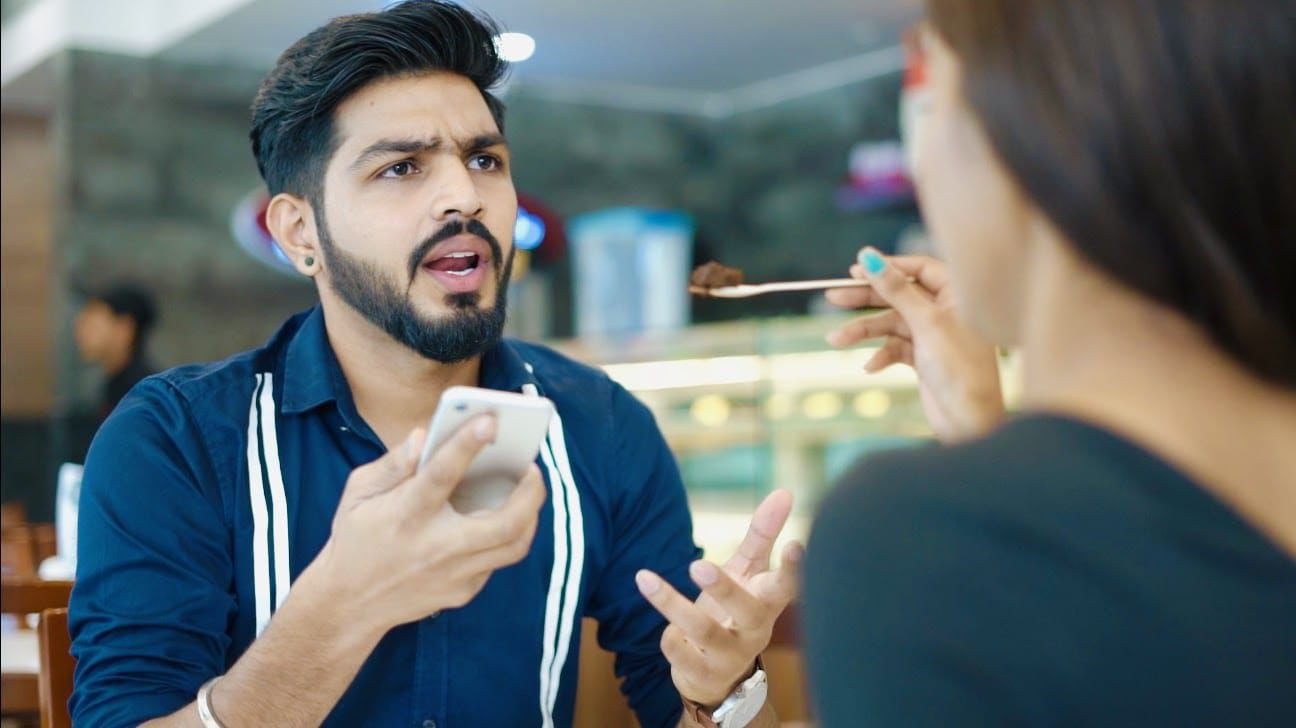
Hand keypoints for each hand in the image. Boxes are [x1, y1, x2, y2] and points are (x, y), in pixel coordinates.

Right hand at [317, 416, 546, 632]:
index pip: (441, 474)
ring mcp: (454, 573)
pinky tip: (503, 517)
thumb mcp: (359, 493)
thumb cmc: (356, 538)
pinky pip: (497, 560)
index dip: (466, 444)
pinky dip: (506, 535)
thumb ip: (394, 463)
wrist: (349, 605)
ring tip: (528, 490)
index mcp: (406, 515)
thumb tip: (425, 436)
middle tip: (533, 467)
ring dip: (530, 514)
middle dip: (531, 491)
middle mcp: (436, 546)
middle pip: (505, 522)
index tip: (490, 420)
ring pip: (514, 544)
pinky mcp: (463, 591)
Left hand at [635, 490, 800, 706]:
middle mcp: (753, 630)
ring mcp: (729, 655)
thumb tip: (784, 491)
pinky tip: (664, 629)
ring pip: (705, 632)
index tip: (796, 544)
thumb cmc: (736, 610)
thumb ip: (763, 534)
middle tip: (698, 565)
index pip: (787, 585)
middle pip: (747, 611)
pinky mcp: (703, 673)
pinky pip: (683, 657)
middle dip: (724, 589)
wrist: (719, 675)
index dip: (794, 568)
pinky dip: (671, 640)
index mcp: (767, 601)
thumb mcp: (748, 572)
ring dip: (674, 606)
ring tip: (646, 579)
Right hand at [826, 248, 1004, 441]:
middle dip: (865, 299)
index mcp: (956, 295)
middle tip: (833, 297)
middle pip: (898, 295)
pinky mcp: (924, 358)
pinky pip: (895, 349)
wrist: (969, 421)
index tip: (855, 270)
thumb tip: (869, 256)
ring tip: (836, 340)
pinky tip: (870, 368)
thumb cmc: (959, 367)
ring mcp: (933, 336)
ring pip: (891, 325)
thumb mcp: (925, 322)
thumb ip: (896, 288)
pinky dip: (881, 356)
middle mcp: (946, 311)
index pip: (918, 268)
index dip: (887, 268)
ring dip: (863, 333)